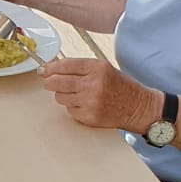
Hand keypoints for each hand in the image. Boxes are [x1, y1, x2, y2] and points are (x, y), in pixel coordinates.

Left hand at [39, 58, 156, 131]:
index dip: (50, 67)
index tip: (43, 70)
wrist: (137, 107)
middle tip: (49, 82)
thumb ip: (80, 67)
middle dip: (49, 82)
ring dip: (63, 95)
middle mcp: (93, 84)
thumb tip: (51, 68)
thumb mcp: (104, 68)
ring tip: (76, 94)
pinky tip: (85, 104)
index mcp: (97, 68)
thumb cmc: (119, 86)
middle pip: (56, 82)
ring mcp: (90, 102)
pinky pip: (69, 110)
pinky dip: (73, 107)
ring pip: (60, 97)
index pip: (64, 65)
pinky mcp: (89, 116)